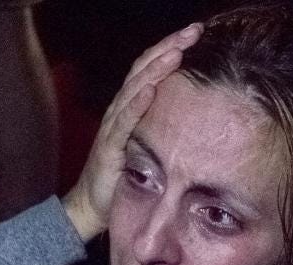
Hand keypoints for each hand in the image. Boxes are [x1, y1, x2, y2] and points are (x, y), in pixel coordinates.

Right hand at [61, 22, 202, 240]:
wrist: (93, 206)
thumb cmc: (124, 176)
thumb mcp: (149, 145)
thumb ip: (164, 128)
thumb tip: (199, 115)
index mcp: (131, 106)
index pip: (150, 68)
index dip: (170, 47)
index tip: (196, 33)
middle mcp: (120, 109)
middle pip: (144, 69)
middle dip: (169, 47)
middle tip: (193, 31)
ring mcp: (112, 126)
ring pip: (134, 89)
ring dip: (156, 69)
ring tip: (176, 52)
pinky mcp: (108, 147)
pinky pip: (123, 122)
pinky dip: (137, 105)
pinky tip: (150, 91)